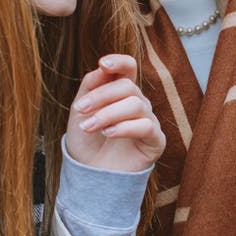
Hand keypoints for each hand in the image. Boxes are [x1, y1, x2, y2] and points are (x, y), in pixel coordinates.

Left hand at [65, 55, 164, 171]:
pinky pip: (146, 126)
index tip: (102, 64)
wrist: (89, 174)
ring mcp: (149, 121)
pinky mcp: (156, 140)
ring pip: (135, 104)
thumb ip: (90, 86)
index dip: (119, 61)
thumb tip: (101, 68)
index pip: (128, 68)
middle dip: (101, 96)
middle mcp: (138, 103)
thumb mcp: (80, 110)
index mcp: (121, 92)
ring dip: (107, 114)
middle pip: (128, 86)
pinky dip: (124, 127)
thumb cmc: (86, 141)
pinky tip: (108, 134)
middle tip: (80, 110)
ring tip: (89, 127)